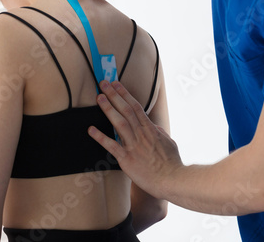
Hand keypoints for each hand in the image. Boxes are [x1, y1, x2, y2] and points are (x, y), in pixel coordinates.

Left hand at [88, 81, 182, 198]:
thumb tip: (155, 127)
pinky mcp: (127, 159)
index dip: (124, 94)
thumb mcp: (168, 142)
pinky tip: (91, 129)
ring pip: (119, 122)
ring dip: (108, 108)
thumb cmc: (171, 163)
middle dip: (114, 95)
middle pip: (126, 110)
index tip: (116, 84)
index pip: (135, 106)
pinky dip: (100, 137)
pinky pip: (111, 146)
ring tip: (99, 98)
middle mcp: (141, 134)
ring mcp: (133, 145)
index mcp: (150, 129)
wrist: (172, 180)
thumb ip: (159, 132)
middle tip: (104, 83)